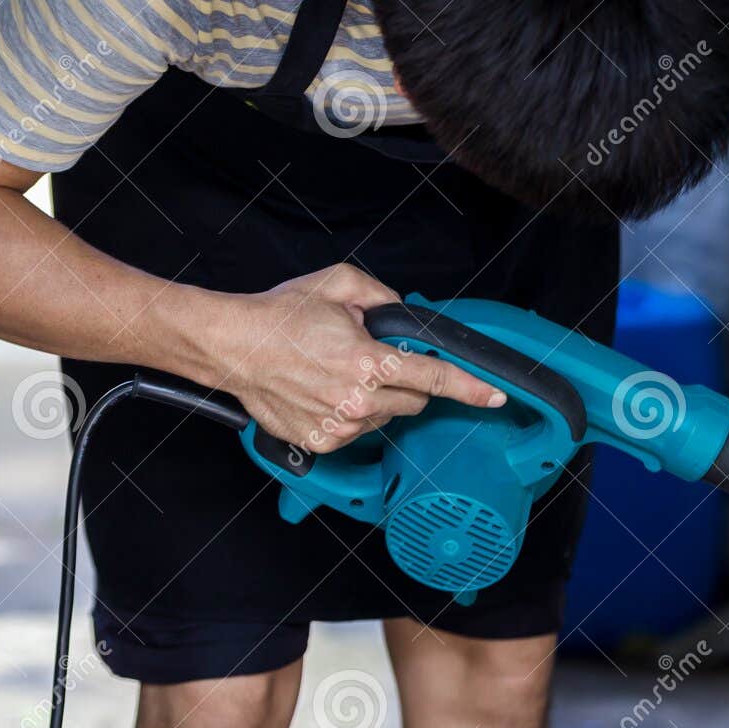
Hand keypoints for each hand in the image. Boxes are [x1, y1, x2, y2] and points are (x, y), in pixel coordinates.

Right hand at [184, 264, 505, 450]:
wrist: (232, 346)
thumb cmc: (279, 316)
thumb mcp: (339, 283)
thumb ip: (384, 296)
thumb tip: (405, 314)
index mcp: (369, 362)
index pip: (435, 378)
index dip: (472, 388)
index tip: (496, 397)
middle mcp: (359, 401)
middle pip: (415, 402)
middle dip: (408, 383)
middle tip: (374, 361)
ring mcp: (341, 426)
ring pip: (387, 418)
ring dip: (378, 399)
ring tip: (337, 374)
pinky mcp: (324, 443)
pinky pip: (358, 431)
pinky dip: (351, 414)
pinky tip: (324, 393)